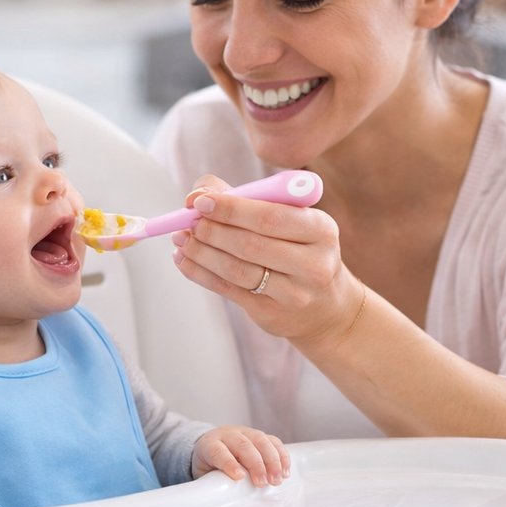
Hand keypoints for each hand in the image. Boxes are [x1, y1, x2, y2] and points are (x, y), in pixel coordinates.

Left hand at [170, 175, 361, 346]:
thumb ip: (246, 197)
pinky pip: (228, 290)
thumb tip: (199, 193)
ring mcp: (295, 293)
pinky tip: (183, 259)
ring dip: (201, 252)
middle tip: (187, 222)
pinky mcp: (272, 313)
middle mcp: (314, 263)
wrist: (325, 307)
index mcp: (320, 229)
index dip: (231, 209)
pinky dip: (199, 272)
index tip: (199, 202)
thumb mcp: (288, 218)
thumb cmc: (296, 249)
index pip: (270, 217)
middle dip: (212, 231)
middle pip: (251, 245)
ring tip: (180, 239)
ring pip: (237, 270)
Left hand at [193, 425, 289, 486]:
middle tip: (262, 483)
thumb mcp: (205, 473)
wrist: (213, 446)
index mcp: (210, 444)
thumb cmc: (210, 464)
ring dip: (272, 461)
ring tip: (277, 479)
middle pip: (243, 445)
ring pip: (261, 441)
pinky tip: (285, 472)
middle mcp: (228, 435)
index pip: (218, 451)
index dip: (229, 463)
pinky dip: (282, 456)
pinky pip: (274, 441)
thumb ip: (214, 481)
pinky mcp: (259, 435)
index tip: (239, 477)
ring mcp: (245, 432)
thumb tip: (226, 496)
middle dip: (256, 465)